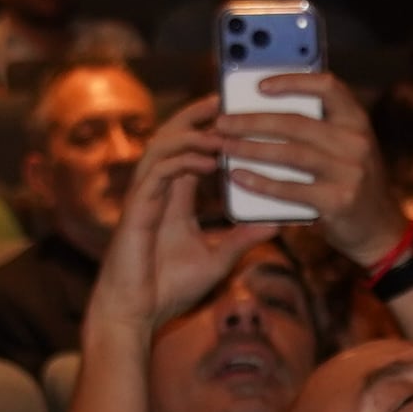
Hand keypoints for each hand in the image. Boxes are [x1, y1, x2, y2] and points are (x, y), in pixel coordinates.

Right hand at [87, 106, 278, 334]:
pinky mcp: (137, 210)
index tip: (234, 112)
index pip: (190, 150)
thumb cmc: (168, 289)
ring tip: (222, 127)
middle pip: (172, 136)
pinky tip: (208, 160)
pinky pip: (158, 172)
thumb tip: (276, 225)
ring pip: (163, 147)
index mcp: (173, 197)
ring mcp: (144, 197)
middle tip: (224, 98)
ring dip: (193, 134)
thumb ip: (242, 239)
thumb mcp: (217, 259)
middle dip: (196, 115)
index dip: (207, 128)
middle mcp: (157, 190)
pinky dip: (183, 160)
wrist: (136, 314)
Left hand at [216, 68, 398, 266]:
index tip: (259, 85)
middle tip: (222, 122)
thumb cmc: (352, 183)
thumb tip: (262, 108)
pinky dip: (260, 182)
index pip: (326, 86)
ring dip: (250, 149)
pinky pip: (291, 188)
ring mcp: (350, 173)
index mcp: (357, 121)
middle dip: (252, 121)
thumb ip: (318, 128)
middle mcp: (357, 142)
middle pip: (296, 122)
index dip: (291, 81)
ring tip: (223, 146)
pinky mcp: (338, 202)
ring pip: (289, 154)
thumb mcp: (346, 148)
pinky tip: (238, 176)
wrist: (381, 231)